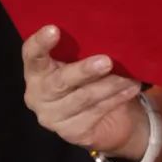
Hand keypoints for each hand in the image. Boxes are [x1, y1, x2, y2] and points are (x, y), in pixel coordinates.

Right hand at [22, 25, 143, 156]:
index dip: (40, 43)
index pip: (31, 55)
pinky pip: (96, 112)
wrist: (103, 120)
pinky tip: (130, 88)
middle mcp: (37, 95)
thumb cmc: (88, 79)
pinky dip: (116, 98)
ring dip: (109, 85)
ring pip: (83, 98)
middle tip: (106, 61)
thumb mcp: (81, 62)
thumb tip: (107, 30)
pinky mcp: (71, 132)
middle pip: (59, 81)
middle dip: (84, 71)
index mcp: (36, 71)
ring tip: (128, 76)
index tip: (53, 29)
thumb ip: (82, 50)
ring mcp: (52, 117)